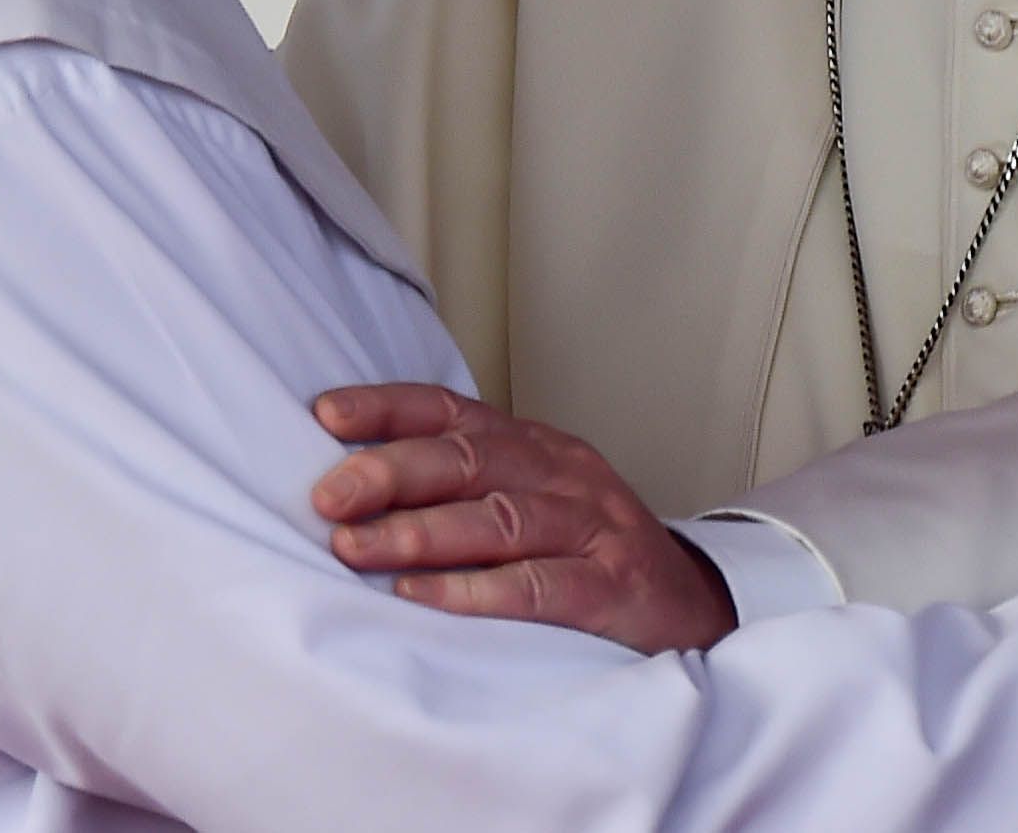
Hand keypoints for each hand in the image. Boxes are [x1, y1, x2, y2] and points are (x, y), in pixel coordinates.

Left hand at [310, 384, 738, 653]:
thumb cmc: (587, 553)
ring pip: (499, 518)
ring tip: (357, 548)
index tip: (324, 416)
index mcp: (533, 446)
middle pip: (469, 459)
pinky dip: (475, 591)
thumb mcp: (531, 499)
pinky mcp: (612, 587)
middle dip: (391, 472)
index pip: (452, 411)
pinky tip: (422, 598)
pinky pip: (538, 585)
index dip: (388, 408)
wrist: (693, 610)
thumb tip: (353, 486)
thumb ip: (461, 487)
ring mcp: (592, 528)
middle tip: (329, 497)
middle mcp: (562, 474)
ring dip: (421, 532)